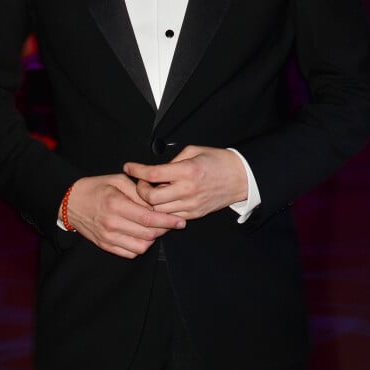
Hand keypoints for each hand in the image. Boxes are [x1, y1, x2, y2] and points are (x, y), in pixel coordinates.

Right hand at [62, 173, 185, 258]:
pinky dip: (141, 246)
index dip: (168, 221)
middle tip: (170, 222)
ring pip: (141, 247)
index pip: (149, 218)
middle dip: (164, 229)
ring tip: (155, 227)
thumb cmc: (96, 188)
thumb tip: (157, 203)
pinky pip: (131, 253)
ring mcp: (108, 237)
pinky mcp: (106, 245)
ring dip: (153, 239)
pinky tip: (142, 234)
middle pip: (148, 234)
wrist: (71, 202)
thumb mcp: (118, 181)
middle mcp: (112, 224)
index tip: (180, 221)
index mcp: (116, 204)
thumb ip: (139, 192)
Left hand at [124, 145, 246, 220]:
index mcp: (187, 171)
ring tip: (149, 193)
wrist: (240, 178)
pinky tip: (161, 203)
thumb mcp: (194, 151)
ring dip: (150, 203)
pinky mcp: (195, 214)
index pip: (153, 174)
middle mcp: (188, 190)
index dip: (137, 170)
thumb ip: (173, 161)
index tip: (128, 167)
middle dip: (140, 191)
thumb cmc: (217, 160)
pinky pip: (172, 218)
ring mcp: (192, 205)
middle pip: (152, 198)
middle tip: (141, 183)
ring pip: (160, 211)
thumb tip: (156, 170)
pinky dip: (162, 211)